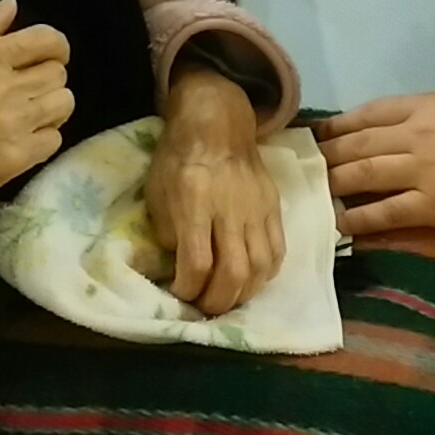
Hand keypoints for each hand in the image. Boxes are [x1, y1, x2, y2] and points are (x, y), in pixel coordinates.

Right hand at [0, 0, 72, 242]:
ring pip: (63, 104)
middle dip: (46, 78)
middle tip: (26, 91)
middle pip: (58, 73)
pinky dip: (41, 139)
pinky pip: (54, 139)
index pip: (47, 39)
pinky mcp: (17, 158)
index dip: (54, 46)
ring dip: (49, 108)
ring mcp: (13, 124)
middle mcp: (4, 86)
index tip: (46, 56)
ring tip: (27, 116)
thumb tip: (11, 4)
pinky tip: (19, 141)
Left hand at [148, 66, 282, 314]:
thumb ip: (168, 233)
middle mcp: (230, 208)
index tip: (179, 294)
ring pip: (260, 268)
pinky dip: (265, 276)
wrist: (218, 125)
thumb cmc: (178, 158)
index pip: (197, 261)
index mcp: (195, 201)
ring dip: (243, 294)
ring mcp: (257, 209)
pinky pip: (278, 252)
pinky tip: (250, 280)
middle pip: (234, 272)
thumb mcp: (157, 193)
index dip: (188, 289)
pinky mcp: (274, 208)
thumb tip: (180, 269)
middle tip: (204, 309)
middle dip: (217, 301)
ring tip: (227, 299)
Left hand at [316, 93, 434, 236]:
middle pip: (356, 143)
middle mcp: (416, 134)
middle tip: (301, 166)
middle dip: (325, 155)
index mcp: (427, 105)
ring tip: (312, 193)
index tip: (317, 133)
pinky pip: (383, 213)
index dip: (337, 124)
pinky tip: (339, 223)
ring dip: (332, 184)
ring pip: (361, 176)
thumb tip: (406, 123)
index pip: (368, 112)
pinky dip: (357, 218)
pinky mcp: (431, 207)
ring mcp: (421, 172)